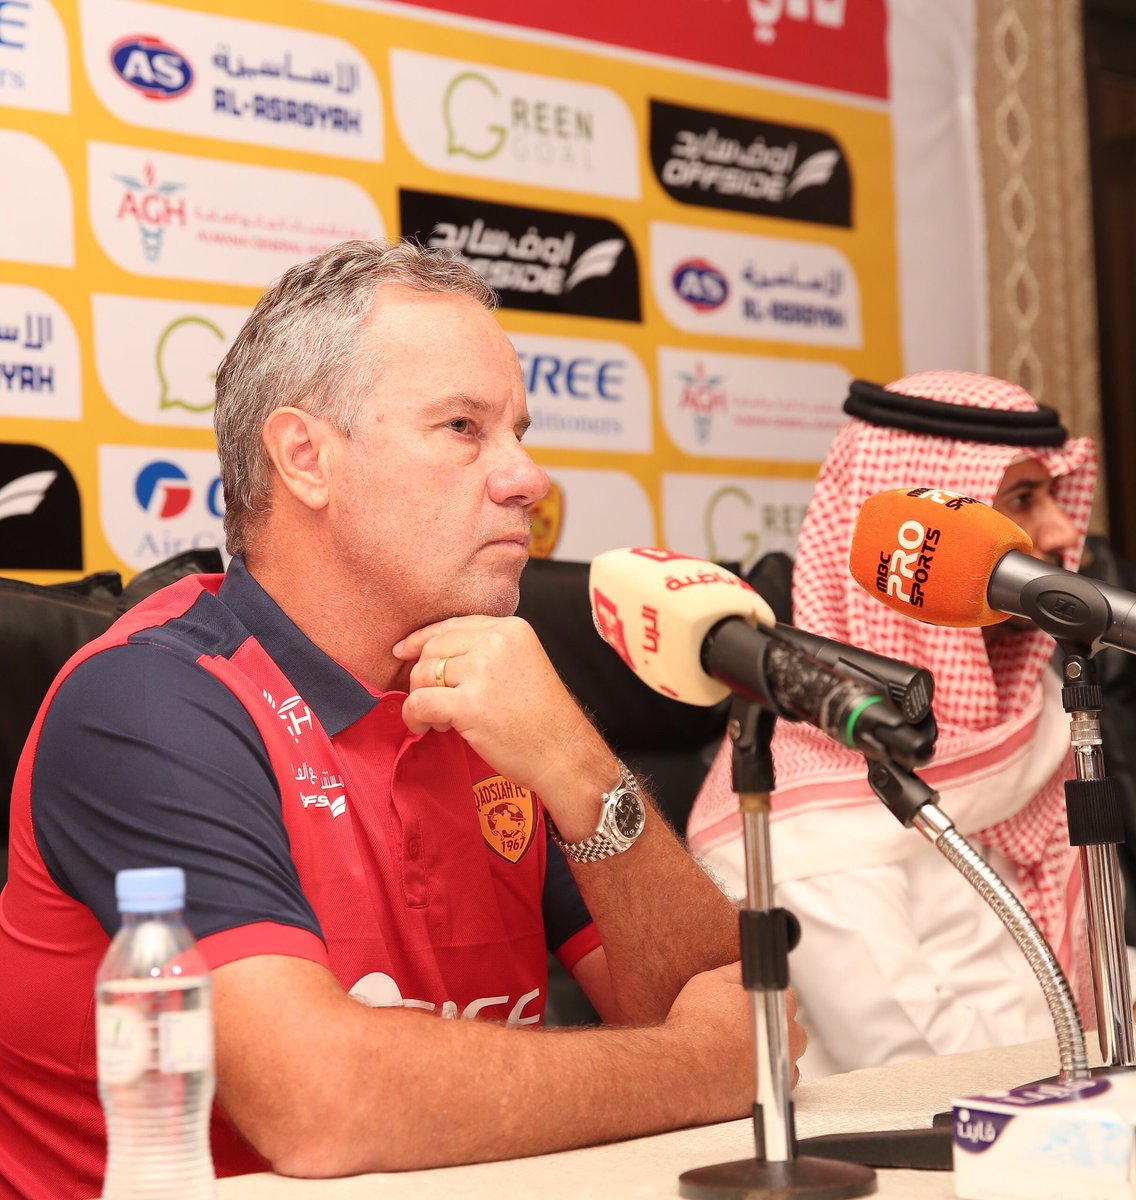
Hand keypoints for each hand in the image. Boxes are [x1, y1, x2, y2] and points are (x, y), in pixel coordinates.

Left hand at [393, 615, 614, 804]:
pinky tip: (425, 728)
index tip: (402, 652)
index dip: (421, 639)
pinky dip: (414, 717)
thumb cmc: (543, 719)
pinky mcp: (470, 704)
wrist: (565, 754)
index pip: (452, 625)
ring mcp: (483, 671)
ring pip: (423, 674)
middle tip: (434, 703)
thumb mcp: (522, 664)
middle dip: (422, 676)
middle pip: (433, 648)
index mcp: (510, 629)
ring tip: (441, 720)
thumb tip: (429, 655)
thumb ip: (485, 652)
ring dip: (422, 699)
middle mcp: (497, 642)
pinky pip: (420, 702)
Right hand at [666, 963, 806, 1103]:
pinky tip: (741, 1069)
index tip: (749, 1002)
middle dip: (773, 1024)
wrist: (684, 1069)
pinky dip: (765, 1076)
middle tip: (742, 1025)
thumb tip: (746, 967)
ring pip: (786, 1056)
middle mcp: (789, 1039)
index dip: (764, 997)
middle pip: (790, 1026)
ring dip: (772, 1051)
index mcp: (779, 1006)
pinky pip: (777, 1082)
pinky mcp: (773, 1094)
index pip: (784, 994)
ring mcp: (784, 1069)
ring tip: (740, 1049)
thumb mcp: (712, 981)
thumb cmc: (697, 1027)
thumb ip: (737, 971)